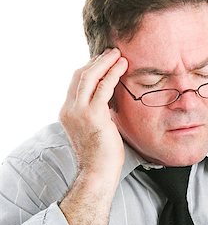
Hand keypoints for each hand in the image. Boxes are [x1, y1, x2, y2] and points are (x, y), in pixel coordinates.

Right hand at [59, 48, 127, 177]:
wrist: (98, 172)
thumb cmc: (101, 154)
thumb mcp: (95, 128)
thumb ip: (97, 112)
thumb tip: (109, 99)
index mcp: (68, 112)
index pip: (76, 83)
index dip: (90, 68)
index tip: (104, 61)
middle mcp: (69, 109)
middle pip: (80, 75)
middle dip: (97, 61)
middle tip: (112, 52)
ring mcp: (79, 111)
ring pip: (89, 76)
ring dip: (105, 62)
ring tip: (118, 54)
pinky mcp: (93, 115)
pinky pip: (104, 87)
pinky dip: (113, 73)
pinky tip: (123, 65)